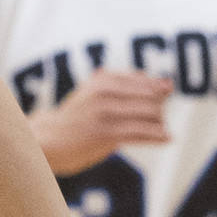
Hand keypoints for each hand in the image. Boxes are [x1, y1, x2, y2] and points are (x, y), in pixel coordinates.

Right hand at [27, 70, 170, 174]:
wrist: (49, 138)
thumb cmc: (78, 117)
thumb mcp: (98, 93)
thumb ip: (130, 87)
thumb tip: (168, 83)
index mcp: (103, 79)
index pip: (146, 81)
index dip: (158, 92)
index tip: (160, 99)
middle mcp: (104, 92)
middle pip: (152, 97)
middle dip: (160, 109)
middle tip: (156, 119)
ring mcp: (105, 113)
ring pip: (150, 114)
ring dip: (160, 124)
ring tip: (159, 130)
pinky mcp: (106, 134)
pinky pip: (142, 133)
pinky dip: (159, 136)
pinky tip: (167, 138)